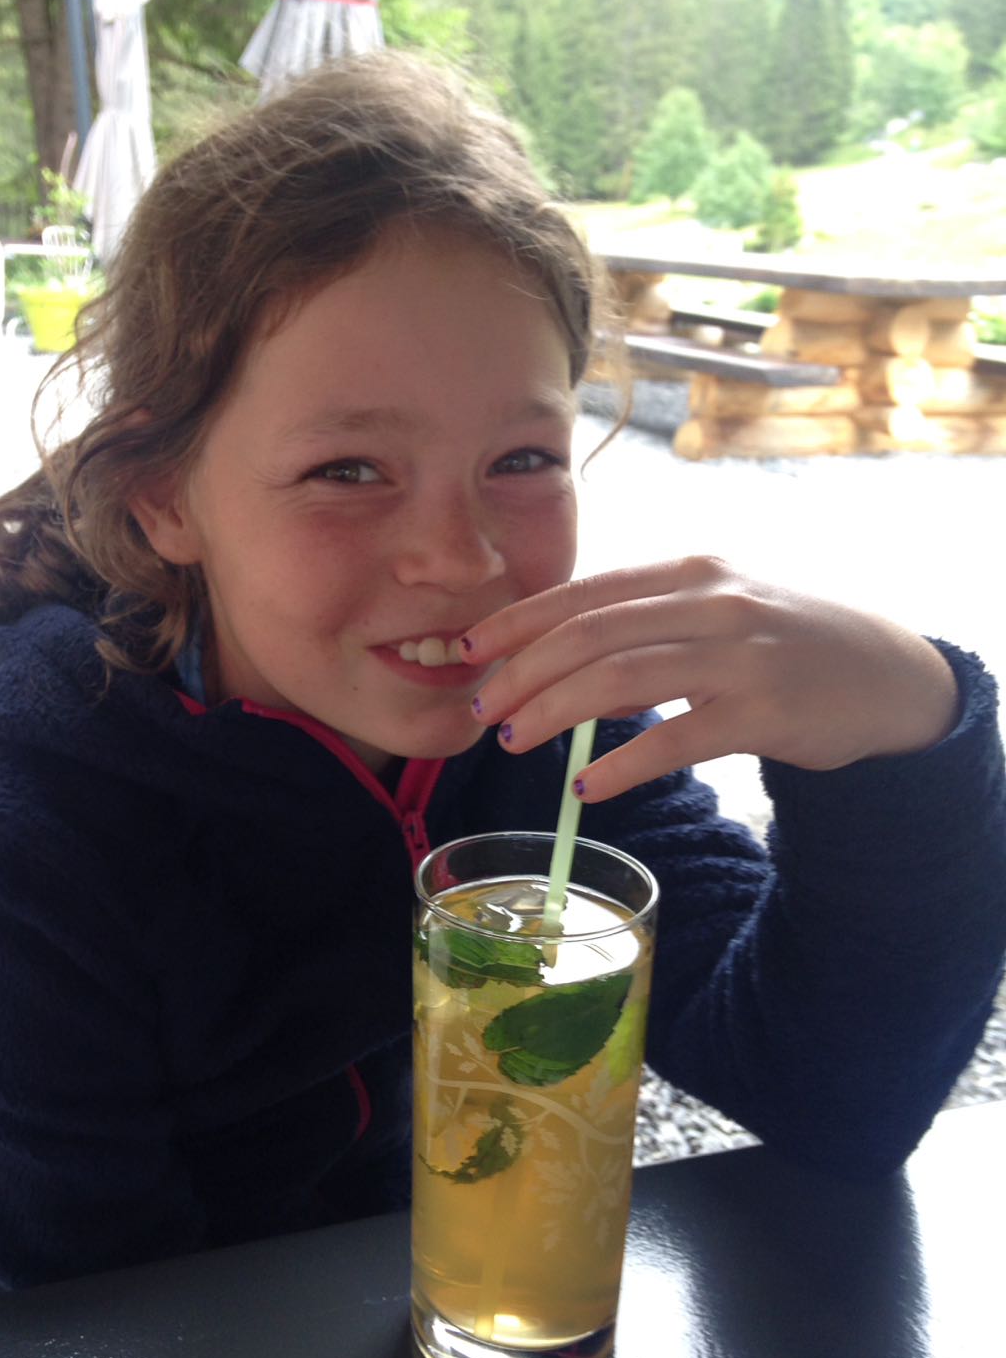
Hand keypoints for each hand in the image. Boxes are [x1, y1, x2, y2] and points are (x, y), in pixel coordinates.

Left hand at [464, 556, 959, 802]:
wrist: (889, 674)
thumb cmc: (785, 643)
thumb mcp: (714, 614)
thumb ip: (642, 632)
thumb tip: (559, 668)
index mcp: (689, 571)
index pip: (585, 591)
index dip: (519, 621)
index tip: (468, 648)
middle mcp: (710, 602)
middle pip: (591, 632)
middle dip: (521, 670)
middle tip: (477, 706)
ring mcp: (739, 654)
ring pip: (621, 677)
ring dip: (553, 710)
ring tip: (510, 739)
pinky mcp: (764, 711)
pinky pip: (677, 738)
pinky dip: (623, 763)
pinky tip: (586, 786)